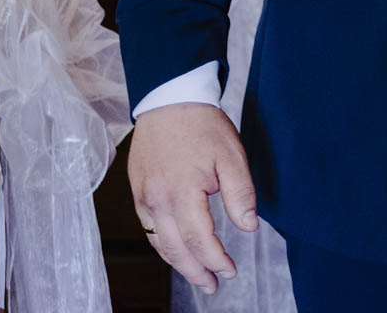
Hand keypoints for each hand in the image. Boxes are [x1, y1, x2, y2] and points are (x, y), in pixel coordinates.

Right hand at [128, 102, 257, 293]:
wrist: (169, 101)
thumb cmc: (203, 127)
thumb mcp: (232, 157)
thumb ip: (241, 195)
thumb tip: (248, 227)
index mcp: (181, 194)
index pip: (199, 240)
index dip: (215, 261)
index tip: (230, 272)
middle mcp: (156, 201)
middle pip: (175, 249)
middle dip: (195, 272)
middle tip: (212, 287)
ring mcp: (143, 198)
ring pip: (159, 242)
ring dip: (178, 263)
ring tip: (197, 276)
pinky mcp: (137, 192)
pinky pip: (149, 228)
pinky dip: (163, 245)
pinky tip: (177, 250)